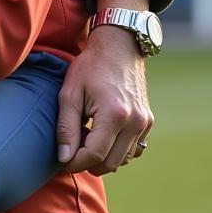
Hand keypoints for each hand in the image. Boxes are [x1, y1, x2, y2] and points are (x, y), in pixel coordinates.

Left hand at [56, 24, 152, 174]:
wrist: (118, 48)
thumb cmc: (89, 68)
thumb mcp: (69, 94)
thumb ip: (66, 127)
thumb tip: (64, 158)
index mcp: (114, 115)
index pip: (94, 155)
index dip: (75, 163)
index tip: (63, 160)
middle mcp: (135, 122)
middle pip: (111, 163)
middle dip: (88, 164)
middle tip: (72, 151)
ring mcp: (144, 123)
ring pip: (124, 160)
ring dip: (103, 159)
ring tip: (85, 140)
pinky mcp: (148, 122)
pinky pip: (134, 150)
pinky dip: (117, 152)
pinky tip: (102, 137)